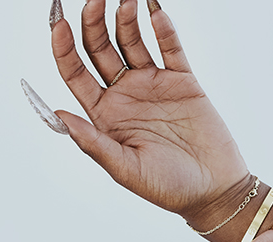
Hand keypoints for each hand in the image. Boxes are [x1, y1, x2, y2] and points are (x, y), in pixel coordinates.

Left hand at [48, 0, 250, 225]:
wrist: (214, 191)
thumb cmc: (169, 189)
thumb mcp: (126, 170)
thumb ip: (94, 143)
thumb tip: (59, 115)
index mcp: (105, 116)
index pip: (75, 74)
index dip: (63, 48)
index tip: (58, 24)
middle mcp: (124, 96)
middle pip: (99, 48)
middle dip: (92, 20)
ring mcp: (152, 84)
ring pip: (131, 40)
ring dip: (125, 16)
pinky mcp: (182, 80)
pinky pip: (169, 46)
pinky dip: (162, 27)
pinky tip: (154, 11)